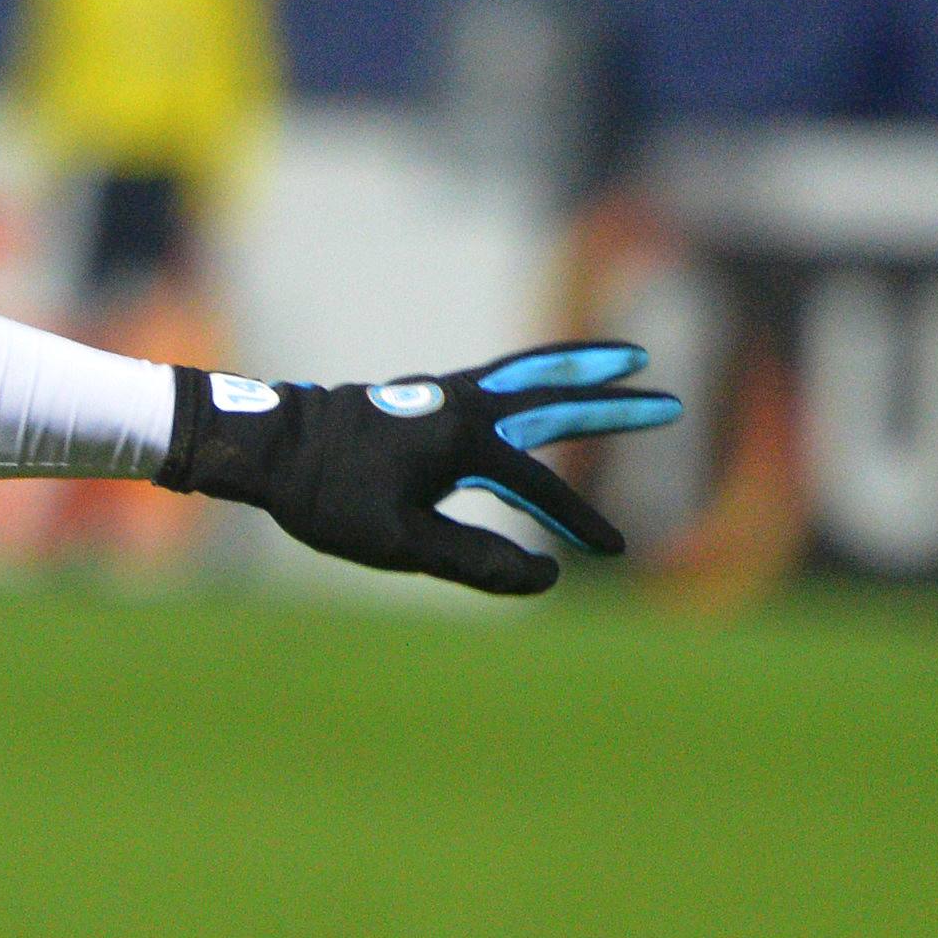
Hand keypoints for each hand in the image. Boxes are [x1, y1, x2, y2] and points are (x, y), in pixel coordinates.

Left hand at [159, 343, 680, 594]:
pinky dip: (532, 375)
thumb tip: (548, 578)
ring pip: (529, 373)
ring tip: (623, 359)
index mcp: (467, 442)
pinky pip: (496, 381)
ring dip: (578, 369)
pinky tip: (536, 386)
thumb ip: (476, 559)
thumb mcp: (400, 543)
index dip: (579, 522)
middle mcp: (464, 407)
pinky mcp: (421, 395)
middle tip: (669, 401)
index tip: (612, 550)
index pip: (540, 487)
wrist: (268, 445)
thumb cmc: (328, 496)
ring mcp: (442, 394)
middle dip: (613, 406)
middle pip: (556, 401)